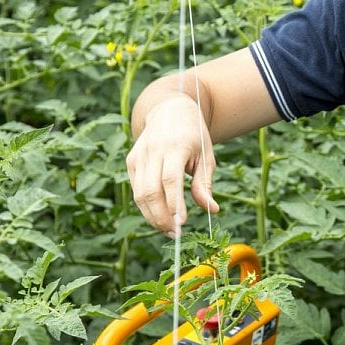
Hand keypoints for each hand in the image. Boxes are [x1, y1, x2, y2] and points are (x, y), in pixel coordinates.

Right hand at [126, 94, 218, 235]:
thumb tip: (212, 210)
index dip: (174, 204)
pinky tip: (158, 216)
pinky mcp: (131, 161)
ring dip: (152, 216)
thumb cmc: (194, 136)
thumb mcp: (206, 156)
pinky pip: (136, 189)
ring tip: (167, 229)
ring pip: (140, 193)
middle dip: (161, 216)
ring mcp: (139, 155)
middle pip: (151, 190)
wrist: (170, 110)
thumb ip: (205, 184)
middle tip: (174, 234)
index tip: (181, 224)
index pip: (171, 179)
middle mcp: (153, 150)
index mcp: (176, 146)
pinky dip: (146, 207)